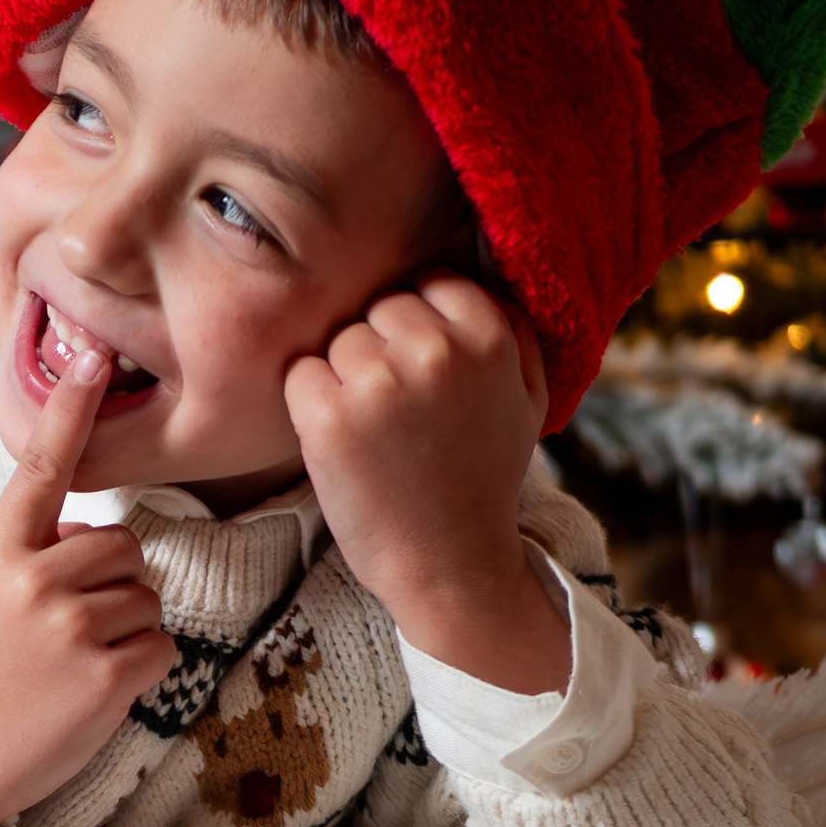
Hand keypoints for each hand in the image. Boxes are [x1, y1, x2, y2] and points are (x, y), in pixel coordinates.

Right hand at [0, 346, 179, 826]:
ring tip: (73, 666)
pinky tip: (95, 693)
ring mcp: (71, 627)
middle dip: (111, 584)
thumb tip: (87, 530)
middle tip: (65, 631)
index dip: (70, 411)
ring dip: (126, 630)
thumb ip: (24, 554)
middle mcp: (33, 581)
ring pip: (145, 597)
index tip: (95, 357)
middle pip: (120, 546)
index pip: (40, 470)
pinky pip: (161, 647)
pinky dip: (142, 671)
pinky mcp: (107, 675)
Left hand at [283, 273, 568, 694]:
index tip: (427, 372)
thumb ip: (511, 330)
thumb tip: (479, 263)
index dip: (421, 326)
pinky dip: (309, 402)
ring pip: (337, 337)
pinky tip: (342, 441)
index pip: (431, 283)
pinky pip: (299, 372)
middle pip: (378, 306)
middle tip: (399, 409)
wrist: (448, 564)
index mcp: (490, 337)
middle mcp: (434, 350)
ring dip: (343, 375)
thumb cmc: (481, 478)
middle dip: (380, 347)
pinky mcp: (326, 415)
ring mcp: (377, 381)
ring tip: (375, 430)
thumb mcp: (526, 398)